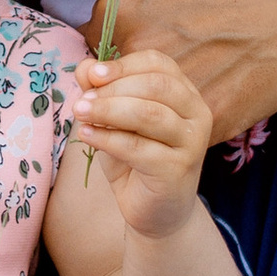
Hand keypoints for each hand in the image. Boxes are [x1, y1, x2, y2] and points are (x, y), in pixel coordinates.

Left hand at [72, 51, 212, 235]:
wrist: (154, 212)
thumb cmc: (135, 159)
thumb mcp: (113, 119)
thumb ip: (101, 91)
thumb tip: (85, 67)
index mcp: (184, 93)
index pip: (158, 63)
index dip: (123, 65)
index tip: (92, 75)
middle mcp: (196, 113)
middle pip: (156, 85)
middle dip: (113, 89)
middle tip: (81, 101)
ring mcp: (192, 142)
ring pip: (149, 114)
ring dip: (108, 110)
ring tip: (80, 113)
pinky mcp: (178, 169)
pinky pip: (138, 147)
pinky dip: (107, 138)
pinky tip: (87, 136)